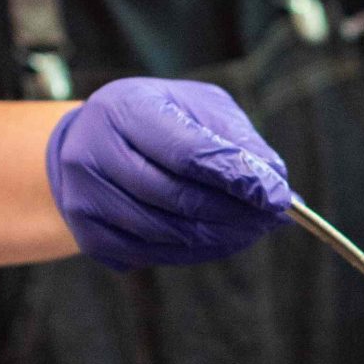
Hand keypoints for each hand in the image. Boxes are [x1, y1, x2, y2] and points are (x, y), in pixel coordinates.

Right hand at [45, 77, 290, 270]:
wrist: (90, 142)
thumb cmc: (158, 118)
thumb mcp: (198, 107)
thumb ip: (237, 141)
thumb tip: (278, 186)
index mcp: (123, 108)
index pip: (187, 152)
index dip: (237, 177)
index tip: (279, 196)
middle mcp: (91, 153)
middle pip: (177, 197)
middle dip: (235, 212)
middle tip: (274, 217)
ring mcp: (84, 198)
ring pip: (167, 232)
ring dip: (220, 236)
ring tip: (254, 228)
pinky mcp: (88, 235)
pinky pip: (152, 255)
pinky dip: (195, 252)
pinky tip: (220, 239)